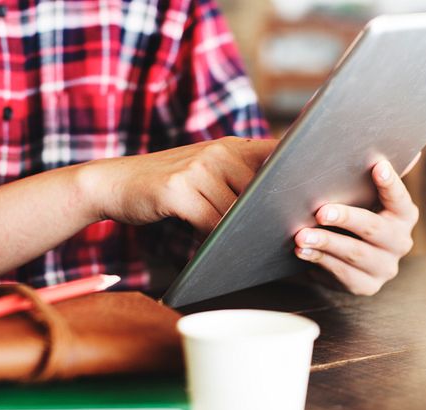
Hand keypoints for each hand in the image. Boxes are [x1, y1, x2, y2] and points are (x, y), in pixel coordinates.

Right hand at [81, 136, 277, 233]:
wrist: (113, 183)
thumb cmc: (164, 185)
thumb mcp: (203, 170)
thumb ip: (236, 178)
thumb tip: (278, 207)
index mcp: (229, 146)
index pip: (276, 154)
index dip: (296, 173)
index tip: (311, 196)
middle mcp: (217, 152)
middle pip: (262, 190)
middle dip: (270, 215)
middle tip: (282, 236)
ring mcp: (197, 169)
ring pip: (236, 211)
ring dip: (241, 233)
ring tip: (246, 247)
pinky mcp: (178, 190)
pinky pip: (211, 223)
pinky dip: (215, 240)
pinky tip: (214, 247)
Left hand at [293, 156, 420, 294]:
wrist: (346, 257)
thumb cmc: (355, 214)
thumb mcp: (363, 195)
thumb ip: (378, 175)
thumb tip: (409, 152)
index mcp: (403, 215)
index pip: (399, 198)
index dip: (390, 183)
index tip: (377, 166)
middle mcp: (400, 242)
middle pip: (373, 228)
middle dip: (346, 218)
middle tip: (321, 211)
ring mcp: (385, 267)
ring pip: (354, 253)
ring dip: (326, 242)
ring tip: (301, 234)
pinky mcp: (367, 286)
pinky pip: (342, 273)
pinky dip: (319, 260)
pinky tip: (302, 250)